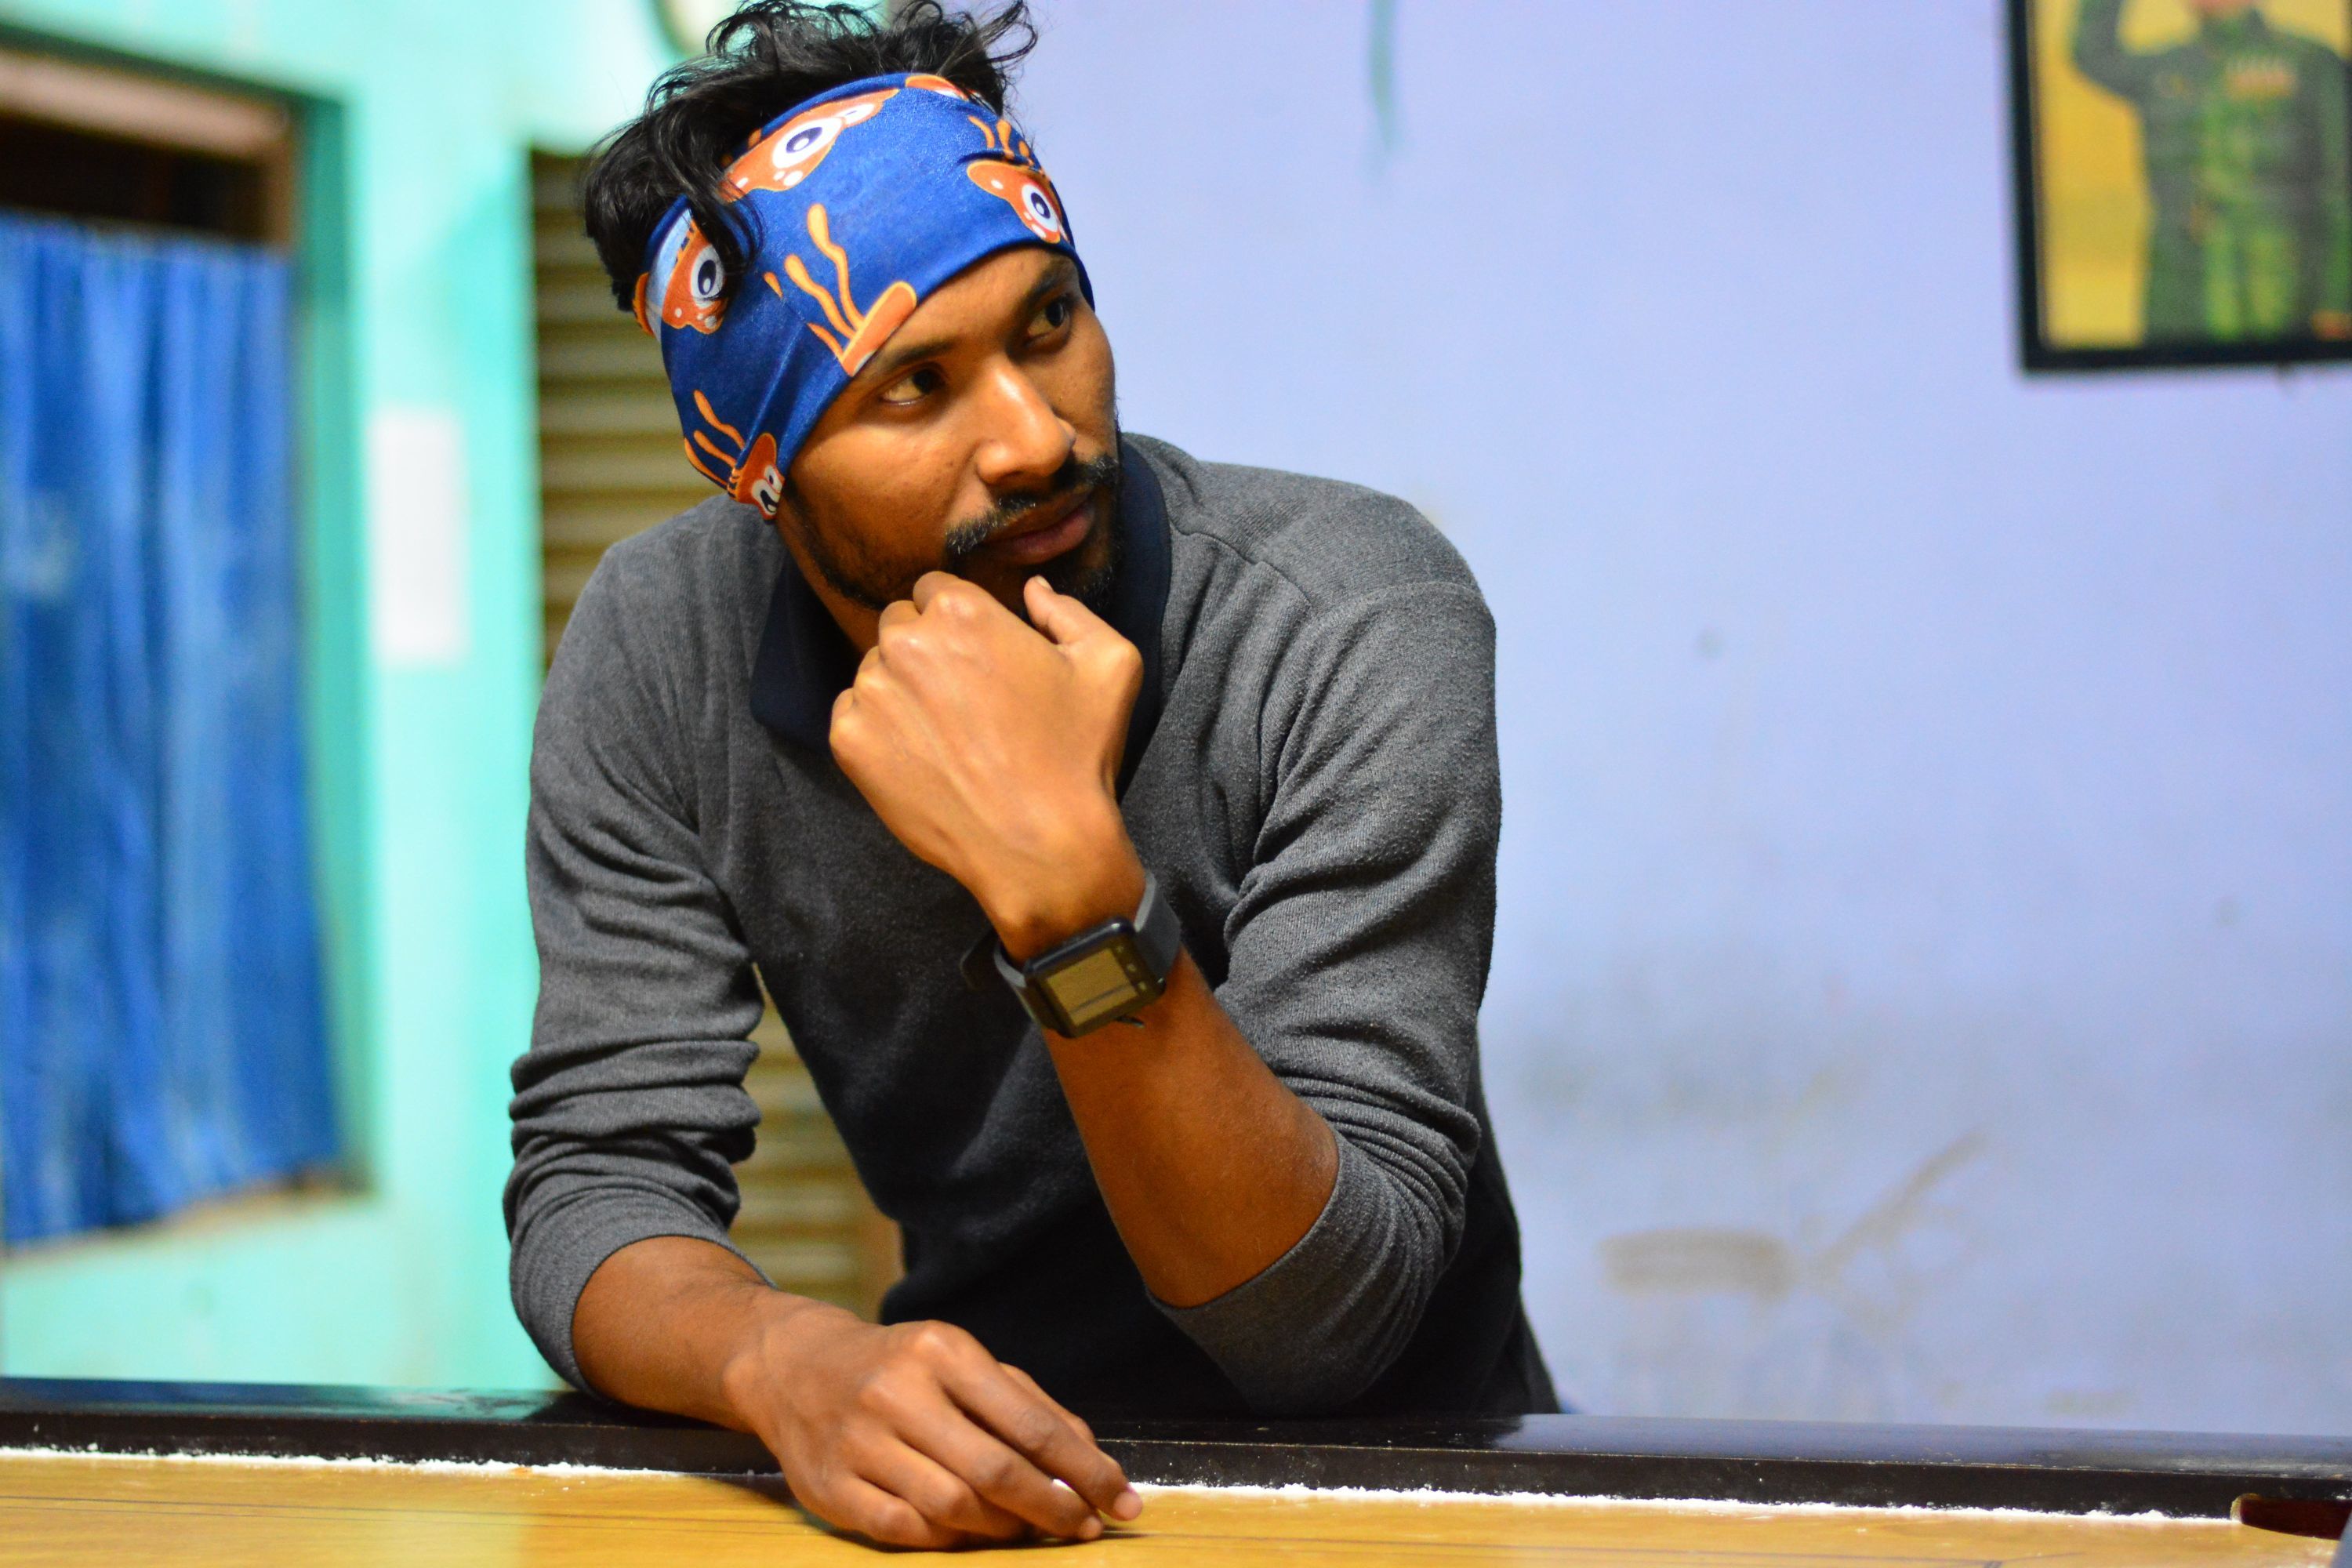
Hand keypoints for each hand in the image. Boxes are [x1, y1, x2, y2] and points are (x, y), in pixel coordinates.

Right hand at [727, 1299, 1140, 1546]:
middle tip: (1085, 1528)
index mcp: (942, 1350)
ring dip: (1003, 1529)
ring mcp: (858, 1441)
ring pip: (952, 1506)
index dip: (1085, 1470)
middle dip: (1053, 1508)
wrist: (795, 1367)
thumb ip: (1030, 1405)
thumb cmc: (903, 1368)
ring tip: (1027, 1529)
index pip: (1030, 1424)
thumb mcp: (965, 1363)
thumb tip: (1092, 1461)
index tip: (1121, 1500)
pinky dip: (947, 1540)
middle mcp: (898, 1391)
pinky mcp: (829, 1486)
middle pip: (995, 1470)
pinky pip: (903, 1529)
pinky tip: (969, 1535)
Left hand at [830, 572, 1146, 956]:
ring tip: (945, 734)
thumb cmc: (1076, 755)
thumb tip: (1032, 590)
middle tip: (961, 697)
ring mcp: (872, 691)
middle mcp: (907, 642)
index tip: (977, 657)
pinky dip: (877, 730)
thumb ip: (1068, 611)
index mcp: (962, 610)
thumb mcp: (1110, 665)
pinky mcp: (850, 740)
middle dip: (925, 649)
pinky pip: (851, 713)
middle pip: (899, 624)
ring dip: (899, 689)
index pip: (934, 589)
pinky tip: (922, 757)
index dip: (957, 621)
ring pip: (873, 670)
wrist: (1039, 845)